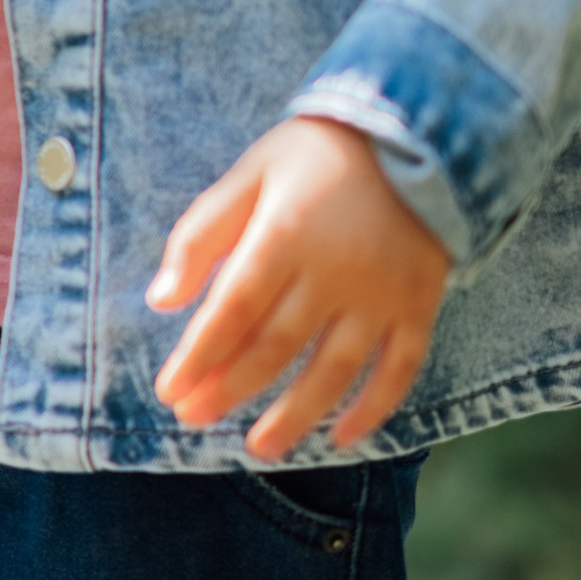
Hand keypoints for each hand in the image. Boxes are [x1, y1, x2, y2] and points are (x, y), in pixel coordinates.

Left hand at [150, 114, 448, 457]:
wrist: (419, 131)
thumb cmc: (317, 154)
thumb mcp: (250, 173)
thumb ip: (202, 234)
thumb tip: (160, 299)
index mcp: (288, 232)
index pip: (234, 308)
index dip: (199, 355)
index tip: (170, 391)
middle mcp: (337, 270)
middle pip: (277, 345)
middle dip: (230, 387)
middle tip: (193, 419)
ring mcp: (383, 292)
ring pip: (335, 369)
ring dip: (295, 416)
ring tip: (258, 448)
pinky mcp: (420, 303)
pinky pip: (401, 367)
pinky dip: (374, 408)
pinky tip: (341, 438)